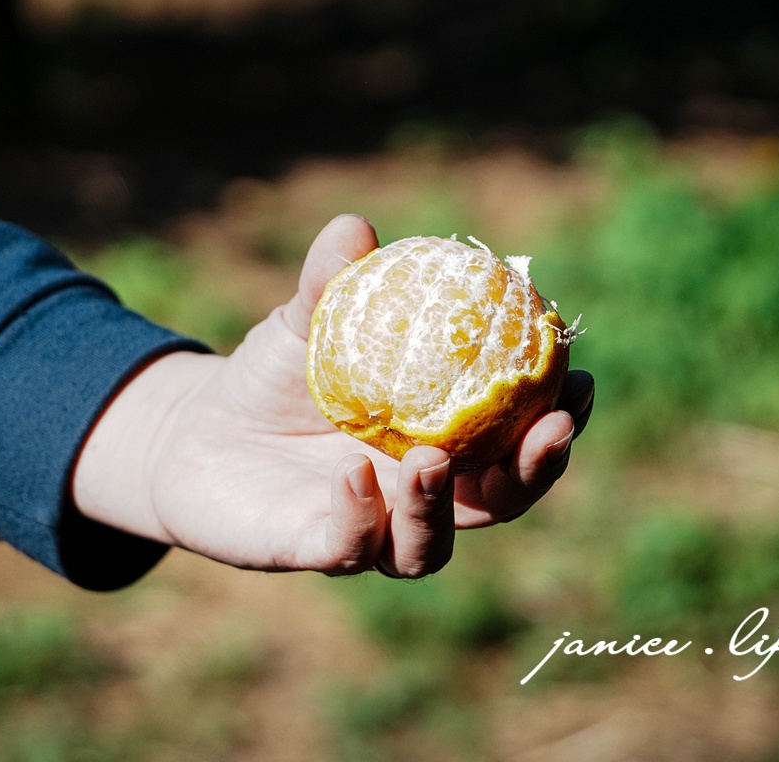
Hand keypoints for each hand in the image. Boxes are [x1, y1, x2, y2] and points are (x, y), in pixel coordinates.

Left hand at [73, 215, 593, 577]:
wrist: (196, 432)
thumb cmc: (271, 377)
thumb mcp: (302, 324)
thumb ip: (330, 284)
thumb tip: (355, 227)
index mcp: (440, 437)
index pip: (515, 437)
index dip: (560, 416)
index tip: (582, 379)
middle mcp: (418, 493)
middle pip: (498, 502)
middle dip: (534, 473)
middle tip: (550, 429)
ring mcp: (372, 529)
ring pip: (431, 546)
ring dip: (441, 507)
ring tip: (430, 458)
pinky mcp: (318, 551)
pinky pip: (351, 546)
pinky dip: (360, 515)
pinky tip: (352, 472)